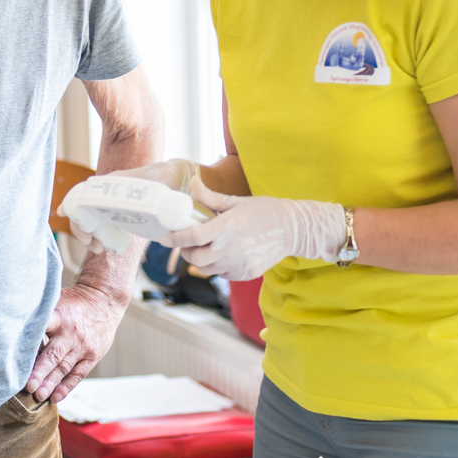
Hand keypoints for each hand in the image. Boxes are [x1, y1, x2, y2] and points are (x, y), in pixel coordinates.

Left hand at [27, 282, 127, 401]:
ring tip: (38, 396)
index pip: (43, 327)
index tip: (15, 353)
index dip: (30, 340)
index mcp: (59, 316)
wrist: (104, 301)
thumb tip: (13, 323)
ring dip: (51, 383)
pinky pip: (78, 374)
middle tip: (28, 386)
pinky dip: (66, 387)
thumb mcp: (56, 299)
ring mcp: (82, 346)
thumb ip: (40, 314)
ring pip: (64, 368)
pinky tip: (55, 397)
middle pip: (53, 355)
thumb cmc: (73, 302)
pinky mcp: (92, 356)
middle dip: (40, 372)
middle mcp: (71, 333)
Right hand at [62, 159, 202, 259]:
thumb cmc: (169, 174)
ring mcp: (110, 202)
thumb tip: (162, 201)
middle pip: (81, 209)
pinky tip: (98, 245)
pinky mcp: (117, 212)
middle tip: (95, 246)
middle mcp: (108, 191)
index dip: (73, 208)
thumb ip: (165, 185)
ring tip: (99, 248)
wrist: (175, 175)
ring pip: (87, 218)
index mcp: (114, 181)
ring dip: (87, 234)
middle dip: (81, 229)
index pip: (84, 193)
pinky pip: (97, 222)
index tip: (79, 228)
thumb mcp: (167, 177)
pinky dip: (92, 234)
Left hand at [164, 183, 343, 280]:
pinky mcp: (246, 273)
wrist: (293, 230)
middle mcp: (232, 248)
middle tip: (185, 244)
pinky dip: (216, 266)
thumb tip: (193, 183)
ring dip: (199, 261)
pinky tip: (222, 254)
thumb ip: (211, 198)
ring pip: (206, 269)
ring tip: (203, 248)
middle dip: (185, 252)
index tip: (164, 238)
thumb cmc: (264, 211)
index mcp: (228, 226)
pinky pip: (222, 274)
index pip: (194, 237)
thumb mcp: (236, 201)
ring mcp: (240, 263)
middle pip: (196, 258)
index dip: (175, 239)